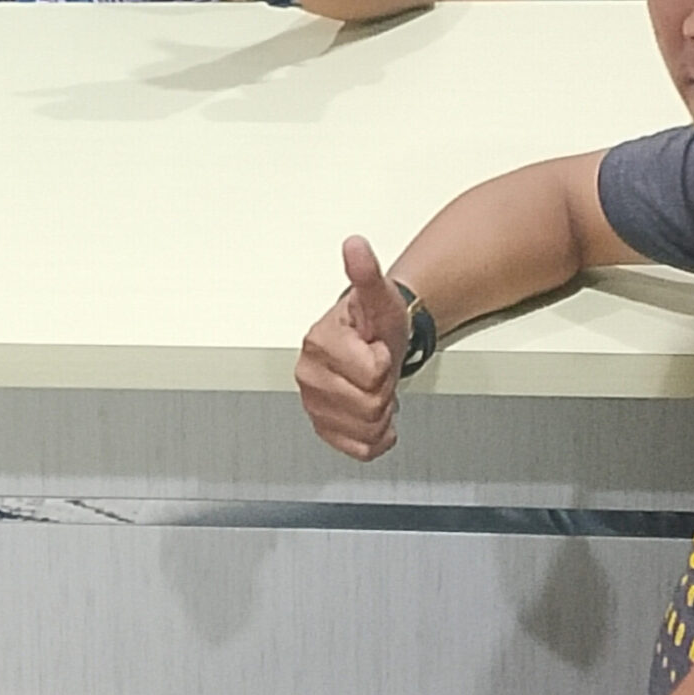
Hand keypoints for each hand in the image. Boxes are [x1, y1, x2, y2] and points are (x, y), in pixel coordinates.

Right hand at [295, 235, 410, 460]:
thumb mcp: (379, 297)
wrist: (375, 343)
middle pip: (370, 404)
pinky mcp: (324, 428)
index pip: (372, 372)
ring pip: (366, 429)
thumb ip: (366, 273)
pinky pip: (361, 449)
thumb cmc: (375, 323)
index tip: (376, 347)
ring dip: (382, 413)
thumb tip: (355, 246)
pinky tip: (373, 413)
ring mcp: (314, 404)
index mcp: (319, 342)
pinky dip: (376, 437)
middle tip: (376, 368)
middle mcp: (309, 374)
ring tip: (373, 387)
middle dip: (384, 388)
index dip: (384, 361)